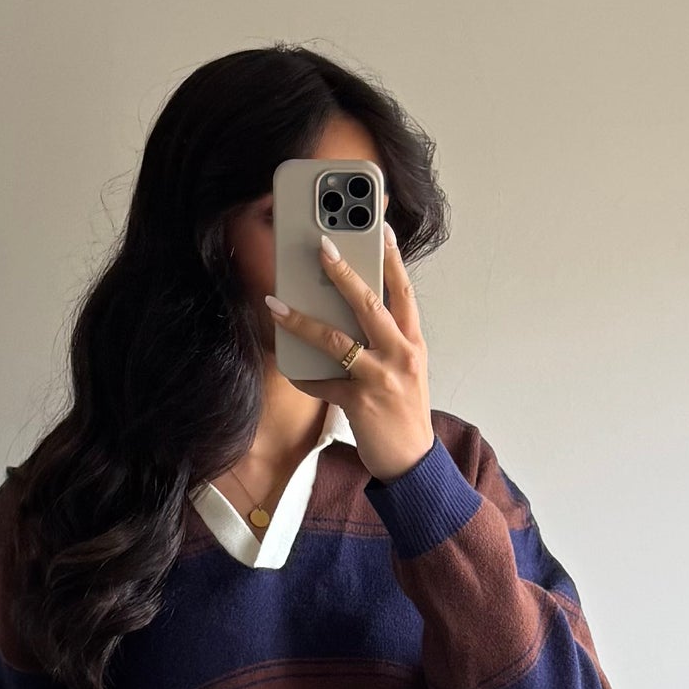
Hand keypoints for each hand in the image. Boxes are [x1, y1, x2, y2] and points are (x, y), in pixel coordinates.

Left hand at [266, 221, 434, 484]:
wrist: (413, 461)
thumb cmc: (404, 410)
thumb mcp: (406, 368)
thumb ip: (387, 340)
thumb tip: (351, 311)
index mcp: (413, 342)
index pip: (404, 291)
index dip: (392, 258)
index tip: (381, 228)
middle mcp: (401, 355)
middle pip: (369, 304)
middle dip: (342, 273)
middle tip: (321, 246)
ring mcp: (381, 378)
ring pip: (336, 340)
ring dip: (301, 320)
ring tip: (275, 305)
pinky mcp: (360, 402)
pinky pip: (322, 383)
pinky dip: (303, 375)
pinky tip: (288, 366)